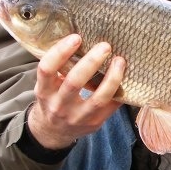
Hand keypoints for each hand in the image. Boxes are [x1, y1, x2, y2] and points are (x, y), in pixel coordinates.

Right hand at [28, 34, 125, 149]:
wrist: (53, 131)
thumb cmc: (53, 99)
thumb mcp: (48, 85)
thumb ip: (59, 68)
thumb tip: (83, 38)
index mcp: (44, 91)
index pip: (47, 69)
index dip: (60, 52)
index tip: (76, 37)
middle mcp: (59, 106)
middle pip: (74, 82)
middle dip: (91, 62)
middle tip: (105, 46)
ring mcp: (78, 117)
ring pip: (98, 98)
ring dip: (112, 78)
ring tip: (120, 61)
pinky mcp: (94, 123)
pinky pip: (111, 106)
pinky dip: (119, 91)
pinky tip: (125, 78)